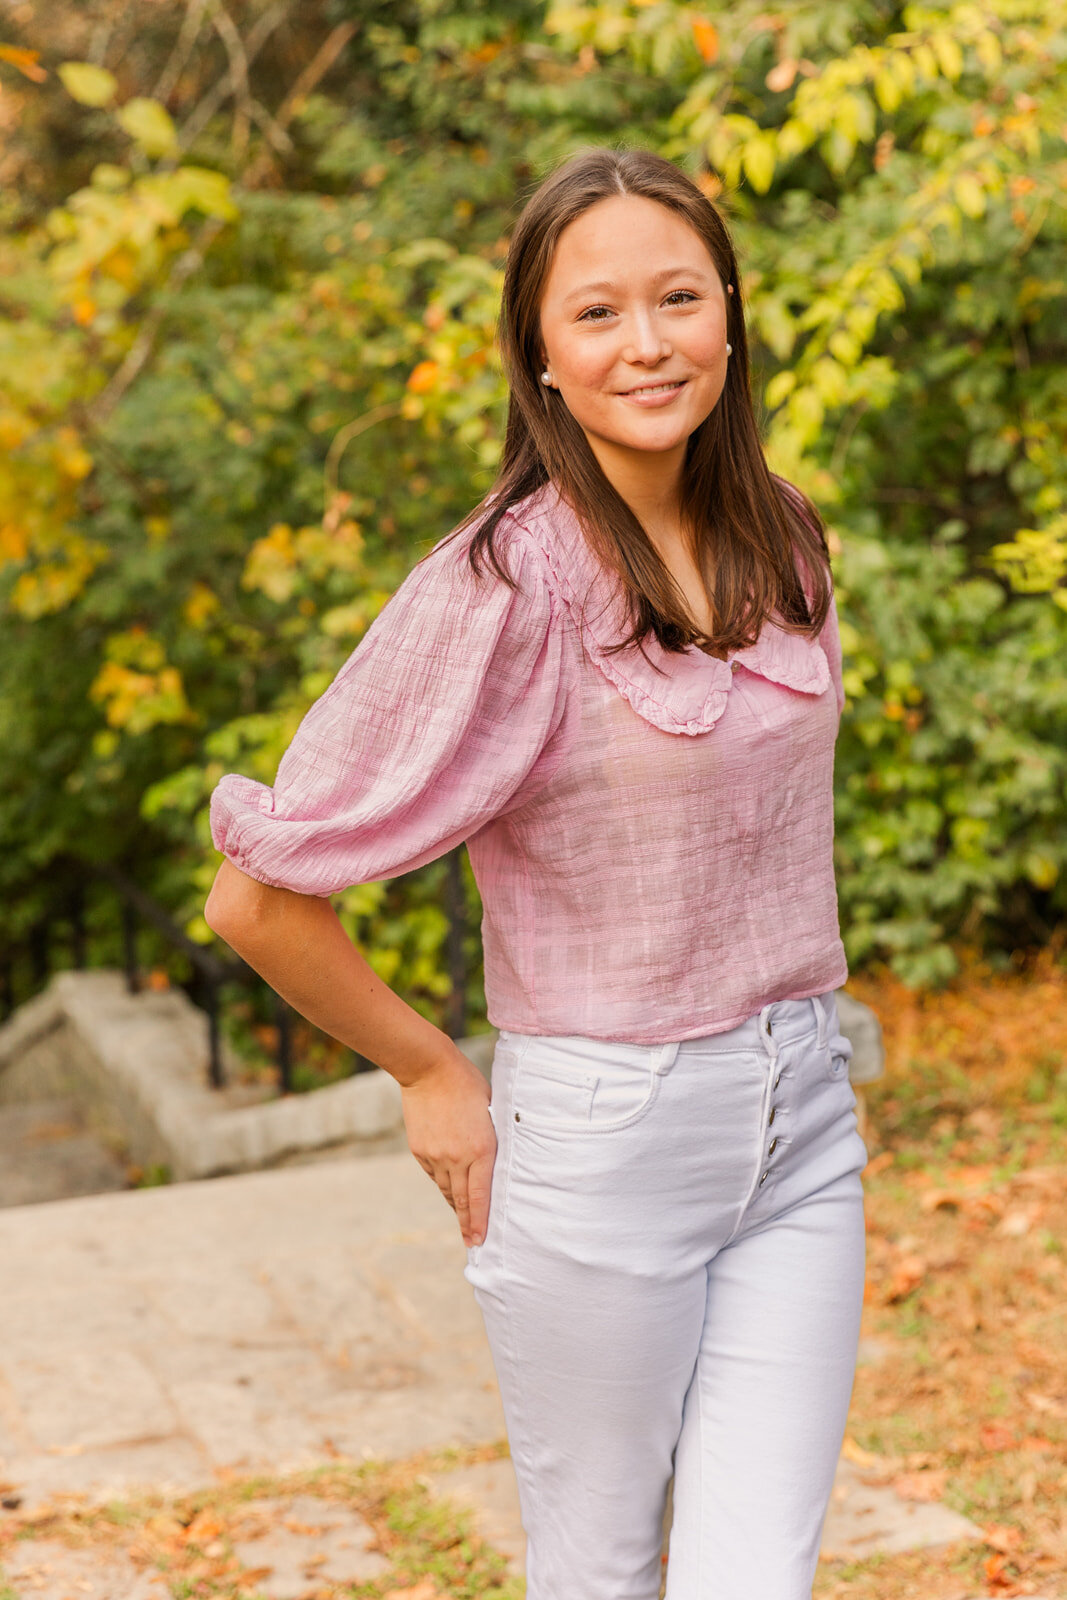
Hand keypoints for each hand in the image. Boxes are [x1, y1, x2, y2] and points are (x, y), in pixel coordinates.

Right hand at [401, 1048, 495, 1246]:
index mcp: (481, 1149)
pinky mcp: (420, 1150)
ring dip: (454, 1205)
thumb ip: (491, 1137)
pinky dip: (442, 1183)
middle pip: (461, 1201)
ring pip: (446, 1190)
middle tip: (472, 1243)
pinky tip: (448, 1189)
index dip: (481, 1221)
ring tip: (462, 1220)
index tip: (480, 1240)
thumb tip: (495, 1156)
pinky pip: (433, 1174)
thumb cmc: (467, 1084)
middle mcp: (456, 1158)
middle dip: (468, 1224)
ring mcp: (435, 1155)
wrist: (428, 1069)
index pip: (481, 1196)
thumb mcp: (491, 1110)